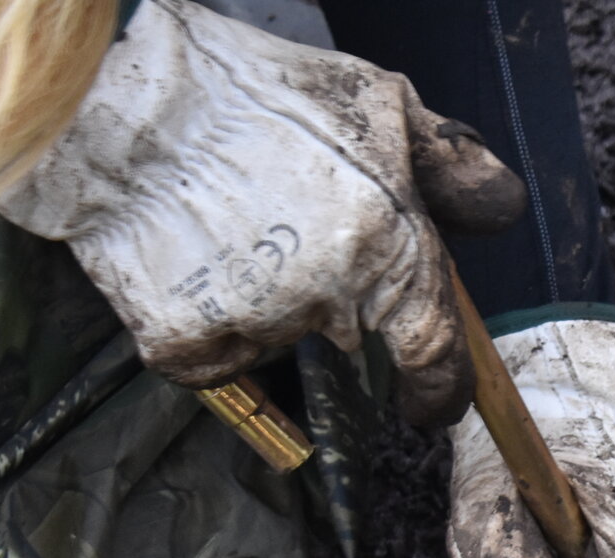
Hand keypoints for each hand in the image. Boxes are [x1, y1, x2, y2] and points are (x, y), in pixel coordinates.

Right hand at [0, 0, 525, 425]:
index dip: (439, 391)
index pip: (435, 353)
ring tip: (223, 220)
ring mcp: (257, 327)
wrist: (113, 96)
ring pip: (277, 336)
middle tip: (281, 223)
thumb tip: (501, 212)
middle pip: (346, 328)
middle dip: (327, 292)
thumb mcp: (382, 104)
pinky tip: (182, 259)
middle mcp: (330, 300)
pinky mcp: (184, 346)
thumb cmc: (254, 93)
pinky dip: (202, 319)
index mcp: (389, 250)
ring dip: (262, 297)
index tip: (428, 406)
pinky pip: (212, 356)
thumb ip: (453, 168)